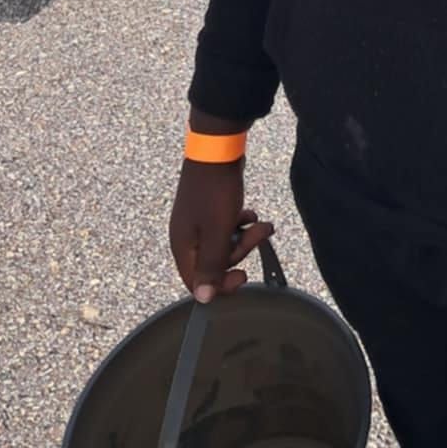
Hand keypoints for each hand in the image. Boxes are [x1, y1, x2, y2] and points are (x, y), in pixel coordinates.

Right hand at [169, 161, 273, 302]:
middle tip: (260, 233)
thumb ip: (211, 266)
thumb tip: (203, 299)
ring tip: (263, 223)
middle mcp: (187, 236)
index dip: (221, 285)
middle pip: (214, 262)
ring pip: (223, 243)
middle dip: (241, 250)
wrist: (218, 148)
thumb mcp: (217, 232)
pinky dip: (241, 223)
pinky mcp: (210, 208)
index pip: (196, 282)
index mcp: (183, 245)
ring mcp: (198, 221)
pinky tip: (251, 214)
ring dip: (245, 236)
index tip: (244, 275)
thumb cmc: (216, 190)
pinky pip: (226, 226)